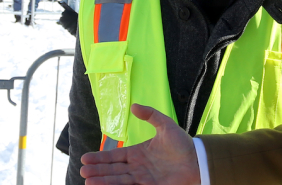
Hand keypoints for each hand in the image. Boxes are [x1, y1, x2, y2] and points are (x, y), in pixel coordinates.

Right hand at [80, 104, 199, 184]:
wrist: (198, 159)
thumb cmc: (182, 143)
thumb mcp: (166, 125)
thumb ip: (150, 115)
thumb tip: (133, 106)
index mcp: (137, 153)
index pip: (114, 156)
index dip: (100, 157)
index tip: (85, 158)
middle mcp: (137, 167)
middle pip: (113, 169)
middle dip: (97, 170)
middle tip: (83, 171)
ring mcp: (142, 178)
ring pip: (118, 180)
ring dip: (103, 181)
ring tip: (88, 181)